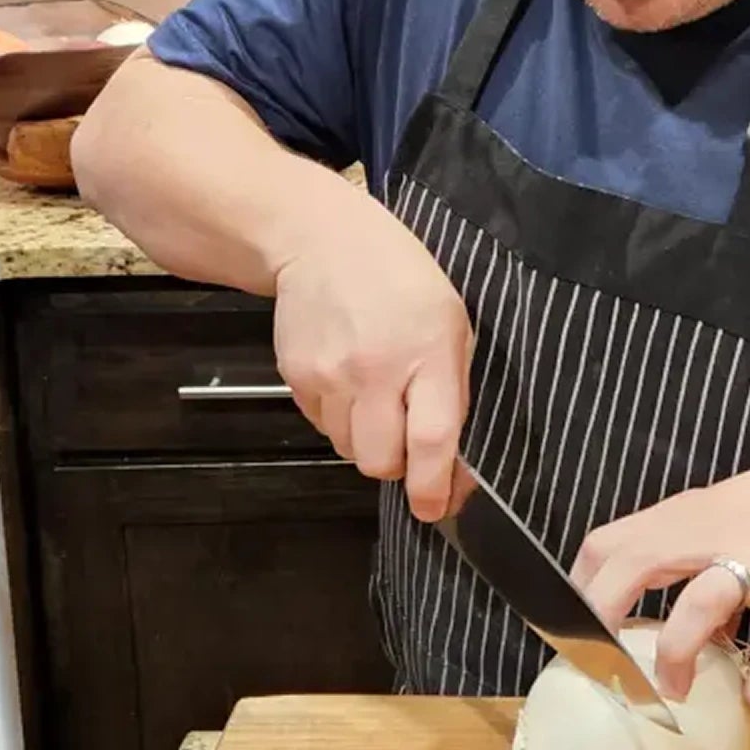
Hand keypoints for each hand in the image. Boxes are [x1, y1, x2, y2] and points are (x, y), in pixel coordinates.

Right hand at [271, 192, 472, 521]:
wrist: (322, 242)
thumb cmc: (400, 279)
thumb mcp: (451, 323)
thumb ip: (454, 389)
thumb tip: (452, 461)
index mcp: (428, 353)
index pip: (431, 441)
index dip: (433, 486)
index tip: (435, 508)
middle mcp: (375, 370)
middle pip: (380, 460)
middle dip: (397, 464)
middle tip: (406, 438)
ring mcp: (329, 375)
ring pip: (349, 450)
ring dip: (367, 440)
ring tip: (376, 396)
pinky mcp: (296, 377)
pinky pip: (322, 426)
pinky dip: (340, 418)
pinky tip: (349, 380)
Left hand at [571, 445, 749, 713]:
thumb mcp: (743, 520)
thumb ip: (710, 566)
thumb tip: (698, 632)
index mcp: (691, 515)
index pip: (611, 542)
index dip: (583, 587)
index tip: (574, 627)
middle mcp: (712, 531)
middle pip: (631, 564)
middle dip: (601, 615)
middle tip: (596, 665)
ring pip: (695, 604)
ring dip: (676, 656)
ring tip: (672, 693)